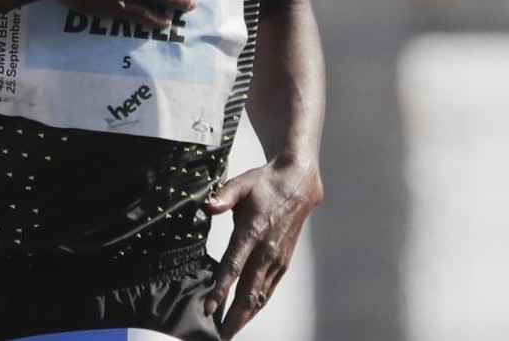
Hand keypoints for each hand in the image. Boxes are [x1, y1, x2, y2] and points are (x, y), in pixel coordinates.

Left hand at [203, 159, 323, 337]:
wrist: (299, 184)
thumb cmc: (267, 184)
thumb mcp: (243, 183)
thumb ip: (224, 196)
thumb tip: (208, 205)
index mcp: (254, 231)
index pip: (234, 265)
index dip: (221, 289)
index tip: (209, 309)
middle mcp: (267, 250)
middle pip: (249, 291)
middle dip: (234, 316)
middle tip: (220, 335)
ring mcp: (277, 258)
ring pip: (260, 294)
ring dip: (245, 315)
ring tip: (230, 332)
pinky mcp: (283, 262)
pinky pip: (268, 289)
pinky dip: (257, 305)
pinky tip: (247, 315)